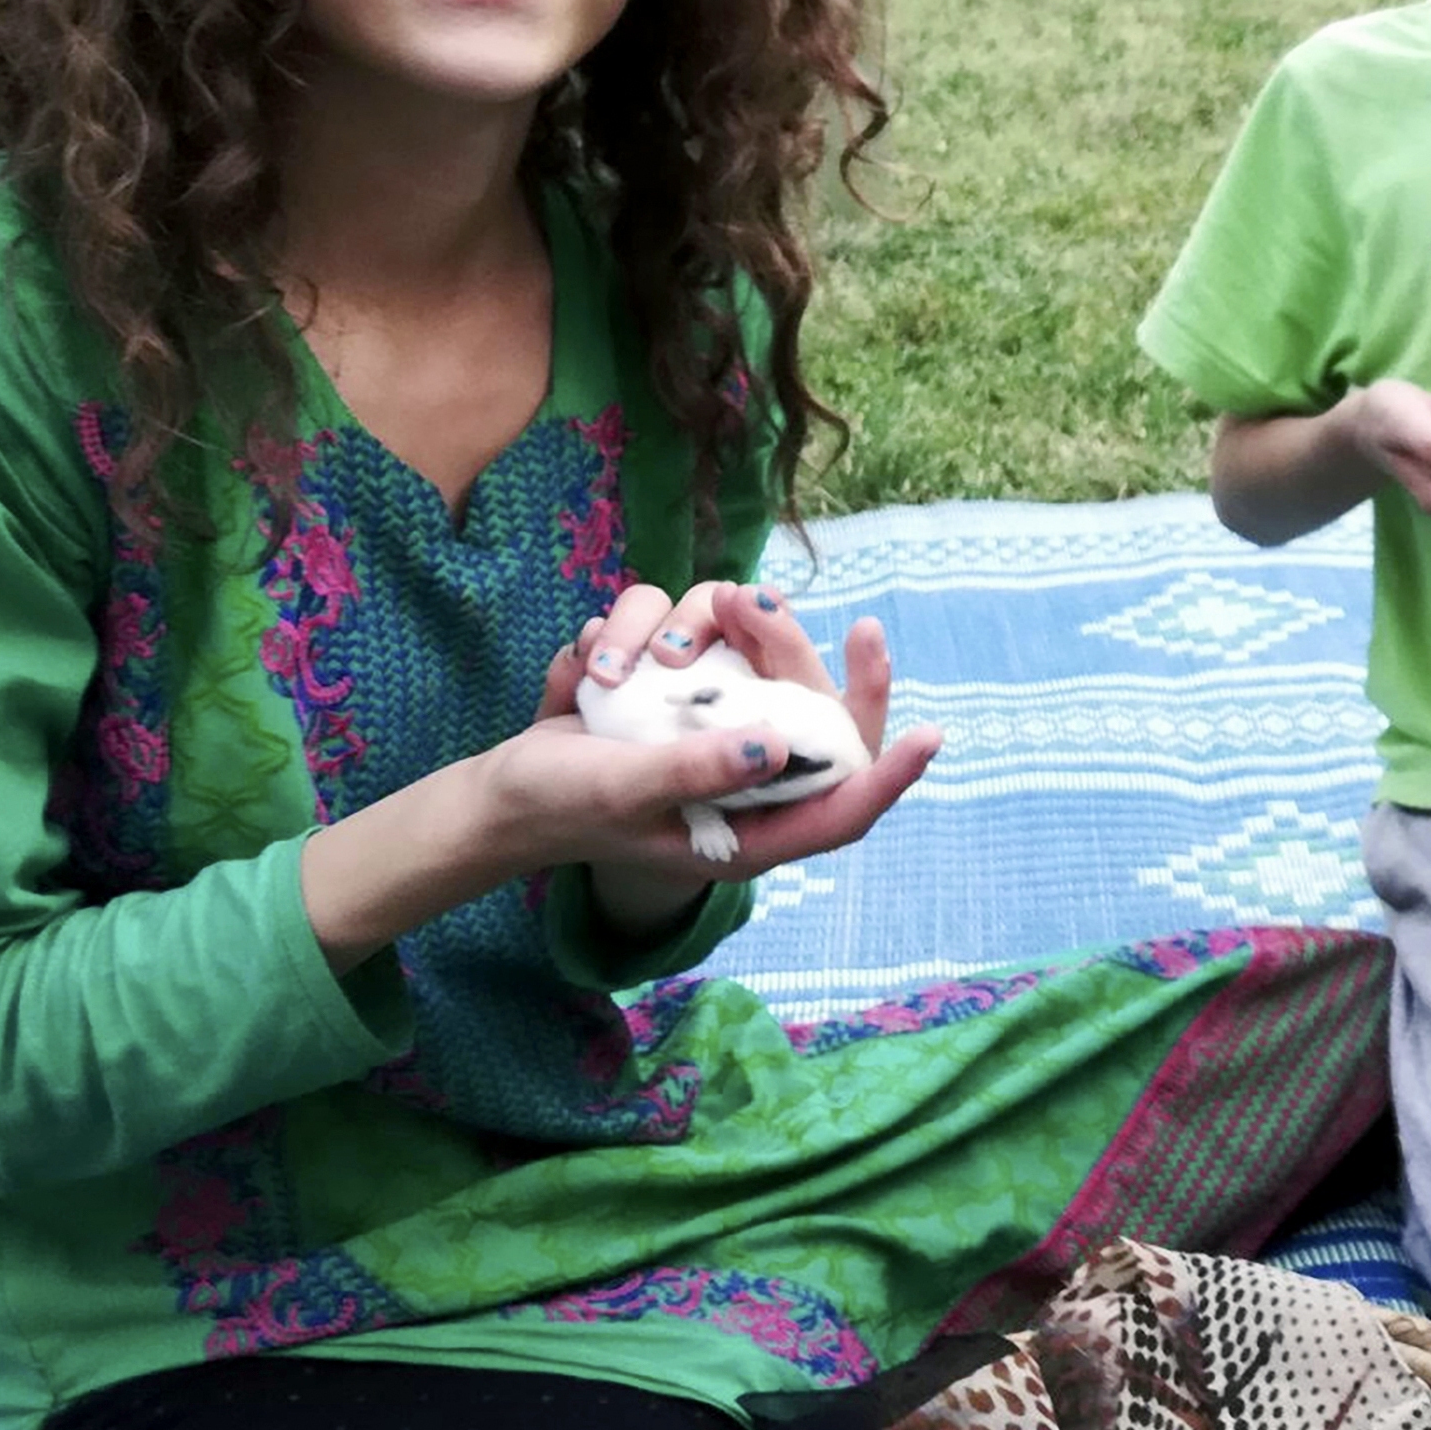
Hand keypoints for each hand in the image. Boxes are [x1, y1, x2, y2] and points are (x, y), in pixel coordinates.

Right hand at [501, 580, 937, 891]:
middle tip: (754, 602)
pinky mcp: (684, 685)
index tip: (929, 734)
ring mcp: (718, 724)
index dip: (889, 775)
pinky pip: (690, 636)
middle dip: (789, 648)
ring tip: (631, 659)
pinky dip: (640, 634)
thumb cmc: (564, 804)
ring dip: (693, 633)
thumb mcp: (622, 791)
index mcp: (750, 827)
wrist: (502, 788)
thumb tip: (779, 745)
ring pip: (752, 655)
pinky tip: (593, 667)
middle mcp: (749, 773)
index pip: (844, 806)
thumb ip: (695, 772)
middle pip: (812, 705)